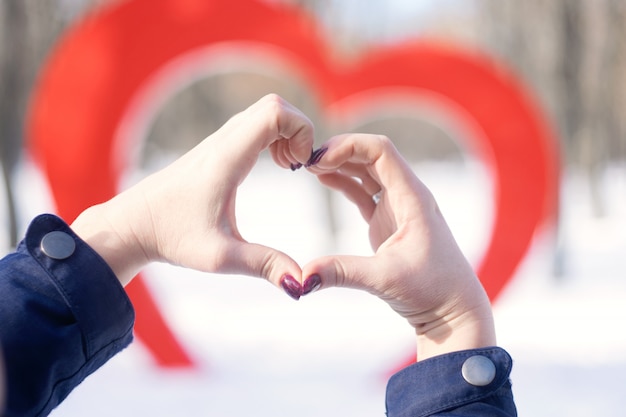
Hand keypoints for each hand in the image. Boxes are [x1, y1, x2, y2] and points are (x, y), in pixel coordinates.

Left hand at [71, 94, 312, 296]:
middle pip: (274, 104)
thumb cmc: (171, 237)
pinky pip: (255, 123)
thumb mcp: (220, 257)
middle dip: (299, 130)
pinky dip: (275, 136)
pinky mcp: (217, 148)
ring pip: (265, 111)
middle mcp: (223, 141)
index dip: (301, 131)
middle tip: (299, 167)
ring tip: (289, 168)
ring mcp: (219, 141)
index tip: (301, 167)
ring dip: (287, 133)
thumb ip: (264, 266)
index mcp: (226, 159)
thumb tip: (301, 284)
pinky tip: (274, 166)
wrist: (133, 225)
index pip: (275, 112)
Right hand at [303, 134, 495, 359]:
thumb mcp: (384, 279)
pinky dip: (344, 182)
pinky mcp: (388, 221)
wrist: (452, 309)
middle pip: (371, 154)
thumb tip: (303, 276)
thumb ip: (342, 272)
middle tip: (307, 161)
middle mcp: (406, 194)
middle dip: (340, 151)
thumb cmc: (432, 290)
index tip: (319, 160)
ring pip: (366, 171)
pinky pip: (364, 191)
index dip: (349, 146)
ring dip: (340, 164)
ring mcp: (397, 206)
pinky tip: (324, 179)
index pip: (381, 151)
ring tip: (309, 167)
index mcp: (412, 197)